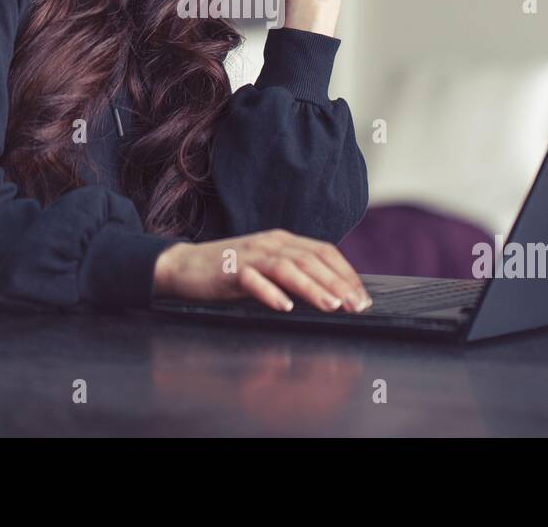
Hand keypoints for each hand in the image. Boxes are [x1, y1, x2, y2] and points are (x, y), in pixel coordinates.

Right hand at [153, 229, 372, 312]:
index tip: (362, 297)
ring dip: (311, 287)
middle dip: (337, 283)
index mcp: (283, 240)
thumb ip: (294, 274)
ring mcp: (249, 255)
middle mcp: (270, 243)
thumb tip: (333, 295)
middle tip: (355, 306)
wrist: (184, 266)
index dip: (346, 273)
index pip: (323, 251)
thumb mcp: (267, 268)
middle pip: (310, 260)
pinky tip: (284, 306)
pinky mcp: (229, 270)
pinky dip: (270, 293)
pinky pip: (252, 280)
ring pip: (287, 268)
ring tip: (331, 306)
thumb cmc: (230, 272)